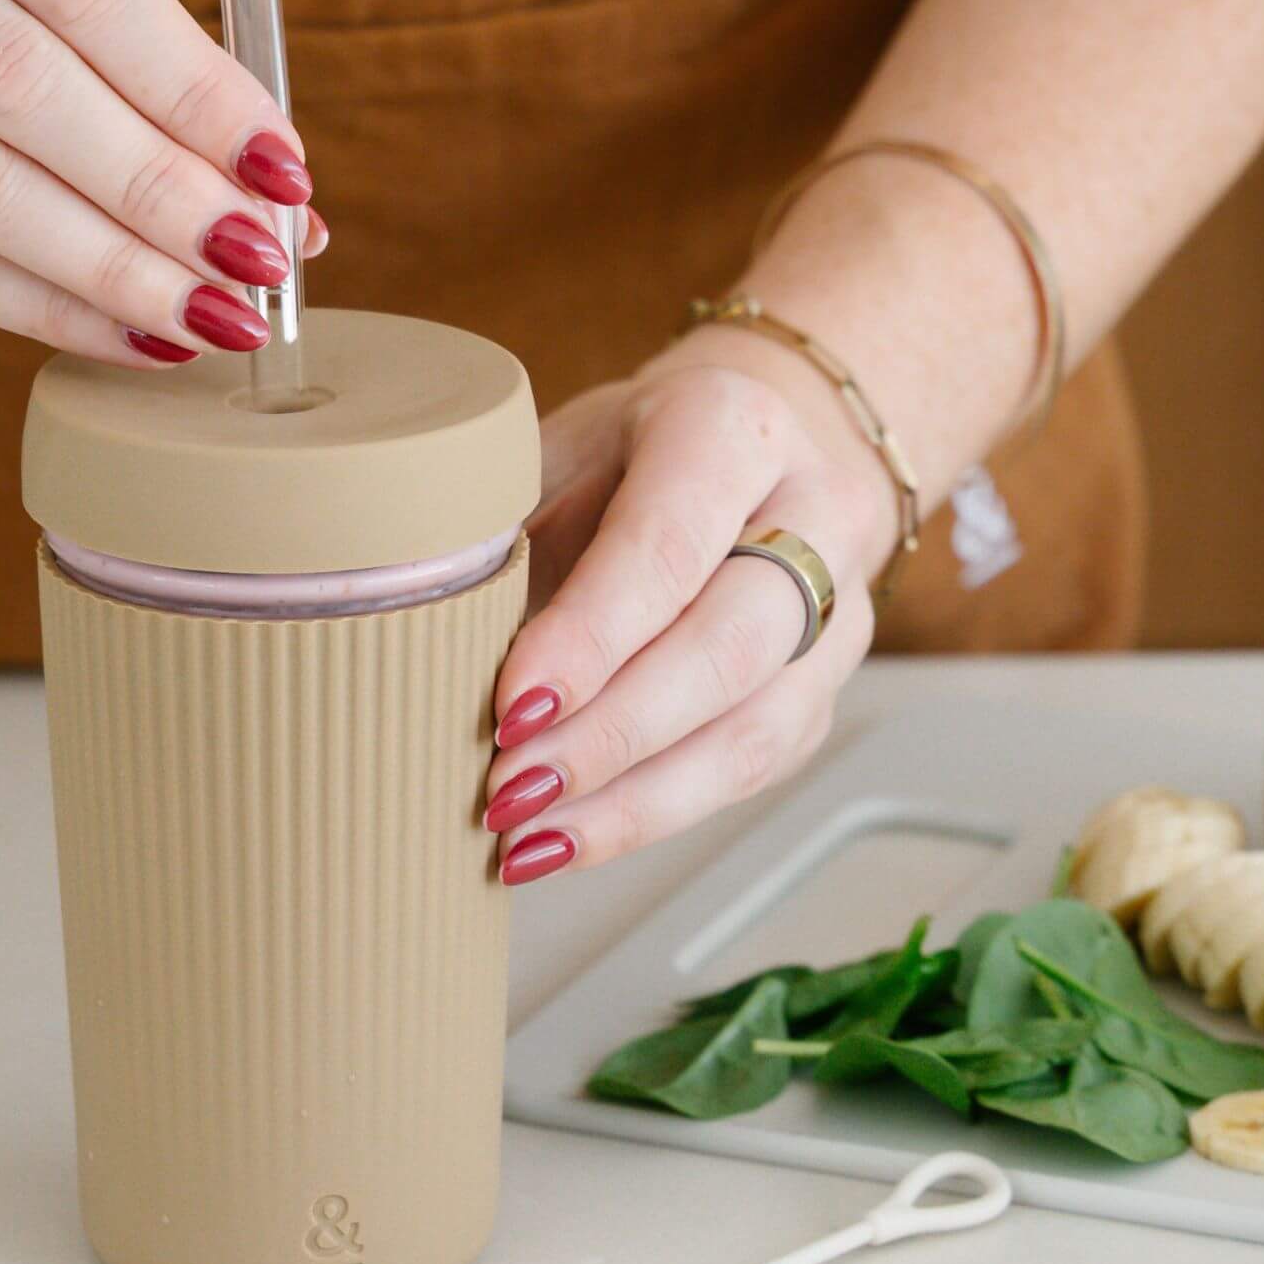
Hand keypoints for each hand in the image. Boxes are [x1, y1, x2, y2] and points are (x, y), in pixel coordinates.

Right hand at [0, 0, 322, 364]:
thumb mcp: (15, 7)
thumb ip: (144, 89)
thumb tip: (295, 216)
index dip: (191, 83)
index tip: (283, 170)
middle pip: (20, 77)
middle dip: (159, 183)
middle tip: (257, 258)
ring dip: (113, 261)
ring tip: (215, 313)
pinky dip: (47, 310)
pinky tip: (135, 337)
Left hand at [485, 336, 895, 882]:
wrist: (742, 446)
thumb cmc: (623, 452)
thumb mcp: (550, 451)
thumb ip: (506, 535)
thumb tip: (426, 647)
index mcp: (731, 425)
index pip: (668, 546)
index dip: (590, 639)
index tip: (511, 710)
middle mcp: (813, 513)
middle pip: (728, 649)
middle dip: (610, 735)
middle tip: (510, 788)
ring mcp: (837, 608)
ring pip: (754, 729)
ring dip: (631, 801)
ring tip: (530, 838)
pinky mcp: (822, 688)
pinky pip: (750, 770)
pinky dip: (651, 814)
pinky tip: (571, 838)